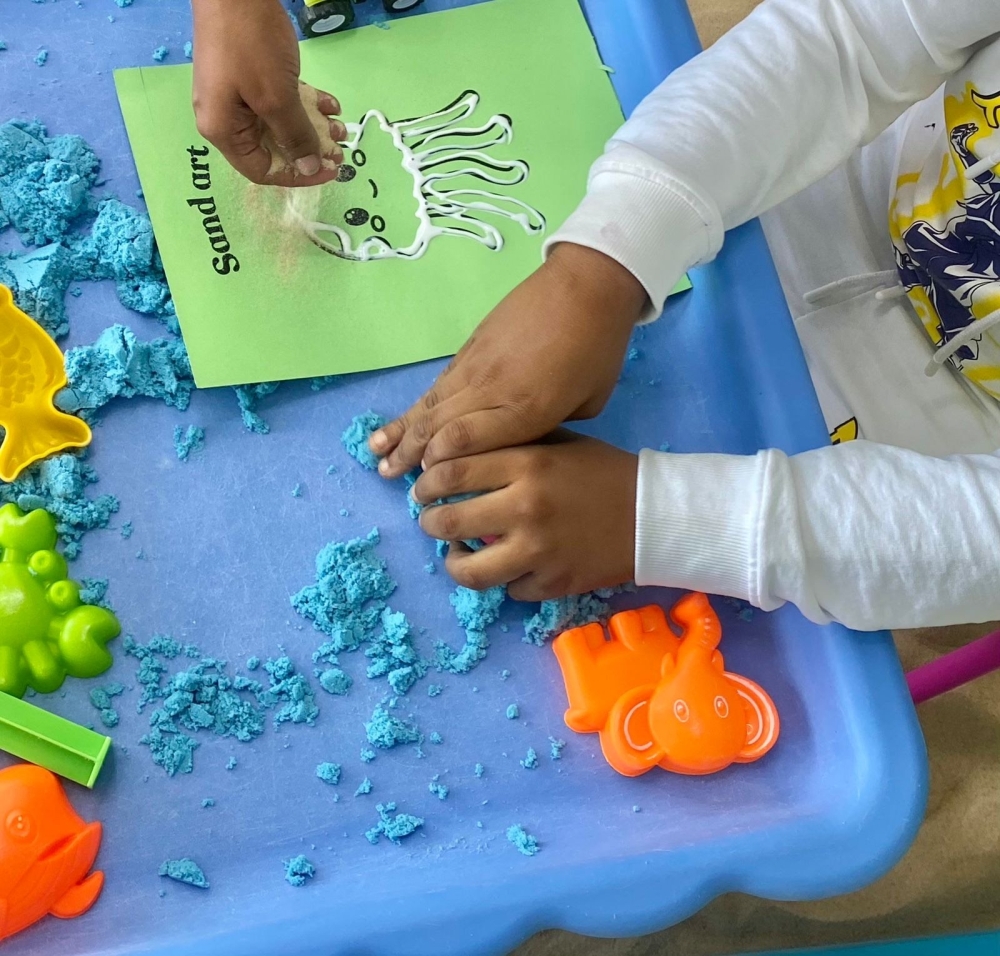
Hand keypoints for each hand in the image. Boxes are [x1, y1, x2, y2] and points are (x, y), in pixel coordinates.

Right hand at [191, 0, 344, 185]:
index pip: (263, 170)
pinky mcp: (250, 76)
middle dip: (309, 149)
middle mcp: (227, 119)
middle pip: (273, 148)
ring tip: (339, 125)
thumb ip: (295, 137)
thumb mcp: (277, 98)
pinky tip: (329, 102)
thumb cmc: (251, 45)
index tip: (329, 170)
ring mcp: (238, 96)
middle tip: (339, 147)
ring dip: (312, 126)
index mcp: (223, 131)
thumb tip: (308, 169)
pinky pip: (280, 100)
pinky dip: (305, 104)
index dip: (297, 175)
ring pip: (280, 124)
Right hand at [370, 243, 648, 477]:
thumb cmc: (598, 347)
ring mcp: (475, 366)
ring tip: (377, 455)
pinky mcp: (469, 348)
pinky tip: (398, 422)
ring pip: (431, 405)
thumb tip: (521, 438)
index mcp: (526, 409)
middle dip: (411, 455)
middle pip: (439, 426)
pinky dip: (415, 406)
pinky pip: (437, 384)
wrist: (588, 285)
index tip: (425, 480)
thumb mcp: (589, 402)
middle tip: (388, 476)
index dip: (440, 463)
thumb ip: (550, 427)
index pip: (467, 443)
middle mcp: (492, 390)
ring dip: (402, 432)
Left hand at [413, 431, 636, 600]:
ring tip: (456, 552)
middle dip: (428, 521)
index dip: (425, 482)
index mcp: (526, 464)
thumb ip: (510, 444)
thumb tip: (454, 456)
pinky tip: (508, 565)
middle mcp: (526, 508)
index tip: (423, 487)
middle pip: (446, 521)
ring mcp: (538, 551)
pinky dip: (504, 579)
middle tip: (431, 519)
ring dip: (453, 561)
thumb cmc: (602, 472)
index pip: (449, 472)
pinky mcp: (552, 583)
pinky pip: (508, 590)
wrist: (653, 516)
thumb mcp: (557, 442)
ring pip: (468, 570)